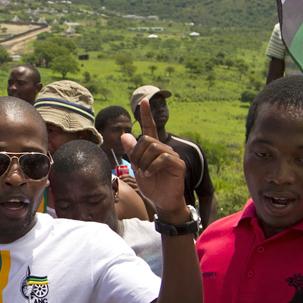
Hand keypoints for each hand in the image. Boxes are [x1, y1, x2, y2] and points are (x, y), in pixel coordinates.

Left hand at [124, 98, 187, 219]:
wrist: (162, 202)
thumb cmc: (151, 186)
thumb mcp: (138, 168)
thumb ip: (132, 152)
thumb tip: (125, 135)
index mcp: (154, 148)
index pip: (150, 128)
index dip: (147, 115)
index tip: (144, 100)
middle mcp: (164, 148)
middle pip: (146, 139)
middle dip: (137, 154)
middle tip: (137, 168)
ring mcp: (172, 155)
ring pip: (153, 148)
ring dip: (144, 162)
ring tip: (145, 173)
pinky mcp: (178, 164)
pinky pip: (163, 157)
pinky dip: (153, 166)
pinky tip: (150, 174)